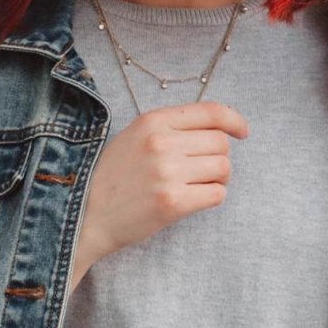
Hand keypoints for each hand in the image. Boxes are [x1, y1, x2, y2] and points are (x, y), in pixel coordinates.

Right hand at [72, 100, 248, 286]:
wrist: (84, 215)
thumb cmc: (112, 178)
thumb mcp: (135, 137)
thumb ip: (171, 129)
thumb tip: (218, 130)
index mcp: (153, 121)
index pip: (211, 112)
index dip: (234, 121)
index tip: (242, 132)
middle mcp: (162, 143)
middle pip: (221, 143)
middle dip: (220, 158)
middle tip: (204, 171)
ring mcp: (167, 173)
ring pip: (223, 169)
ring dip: (218, 179)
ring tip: (196, 186)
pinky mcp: (172, 203)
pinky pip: (216, 195)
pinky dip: (212, 197)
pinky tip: (193, 200)